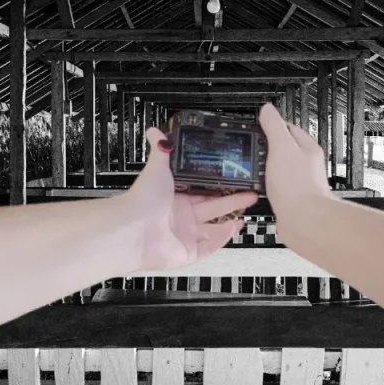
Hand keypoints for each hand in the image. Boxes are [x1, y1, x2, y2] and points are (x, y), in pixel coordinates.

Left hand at [121, 127, 257, 271]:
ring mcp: (184, 236)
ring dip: (229, 222)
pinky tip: (233, 228)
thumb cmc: (143, 199)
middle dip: (232, 202)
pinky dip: (222, 239)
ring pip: (213, 230)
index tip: (235, 181)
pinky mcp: (187, 253)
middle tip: (250, 195)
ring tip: (245, 214)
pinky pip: (209, 247)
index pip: (202, 192)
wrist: (132, 229)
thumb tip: (155, 131)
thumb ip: (161, 150)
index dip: (219, 188)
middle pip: (212, 209)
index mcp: (175, 198)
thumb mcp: (157, 169)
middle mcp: (180, 217)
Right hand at [258, 103, 331, 239]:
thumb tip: (268, 109)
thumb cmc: (297, 185)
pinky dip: (267, 186)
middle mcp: (306, 165)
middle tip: (253, 147)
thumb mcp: (281, 147)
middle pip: (284, 149)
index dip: (272, 125)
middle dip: (268, 148)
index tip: (258, 125)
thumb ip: (273, 127)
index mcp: (306, 148)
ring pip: (280, 169)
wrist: (303, 220)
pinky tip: (261, 188)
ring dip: (267, 168)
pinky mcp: (292, 199)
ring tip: (255, 168)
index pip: (288, 128)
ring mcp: (299, 182)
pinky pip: (277, 187)